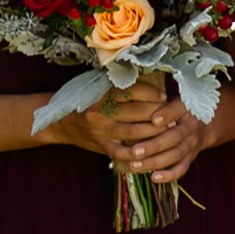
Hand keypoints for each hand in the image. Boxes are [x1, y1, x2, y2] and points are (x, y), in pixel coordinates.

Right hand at [48, 77, 209, 187]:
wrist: (59, 122)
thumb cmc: (85, 101)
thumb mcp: (97, 87)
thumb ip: (119, 85)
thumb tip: (152, 80)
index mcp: (102, 93)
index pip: (134, 91)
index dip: (154, 93)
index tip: (165, 96)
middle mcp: (101, 112)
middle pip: (140, 112)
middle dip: (161, 113)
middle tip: (174, 113)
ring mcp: (101, 131)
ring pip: (137, 132)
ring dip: (157, 131)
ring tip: (170, 128)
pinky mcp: (102, 146)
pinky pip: (125, 152)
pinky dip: (140, 153)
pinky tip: (153, 149)